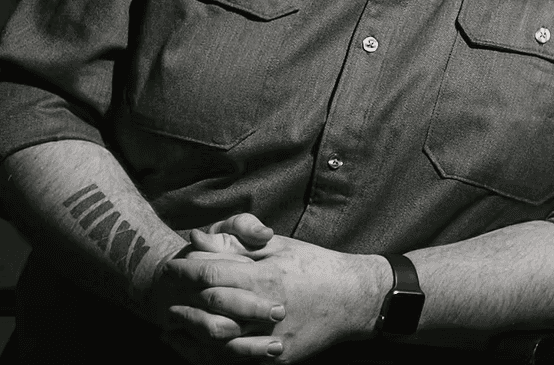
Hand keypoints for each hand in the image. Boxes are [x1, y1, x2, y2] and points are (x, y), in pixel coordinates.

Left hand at [166, 213, 390, 362]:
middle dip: (184, 298)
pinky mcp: (277, 358)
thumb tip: (199, 237)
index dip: (187, 269)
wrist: (352, 298)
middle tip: (165, 292)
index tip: (171, 266)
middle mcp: (265, 309)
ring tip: (173, 322)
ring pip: (218, 340)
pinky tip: (197, 347)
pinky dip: (212, 355)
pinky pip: (238, 361)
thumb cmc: (314, 265)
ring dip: (192, 330)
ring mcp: (271, 338)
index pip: (213, 273)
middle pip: (210, 306)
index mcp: (265, 276)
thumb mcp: (278, 246)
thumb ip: (238, 243)